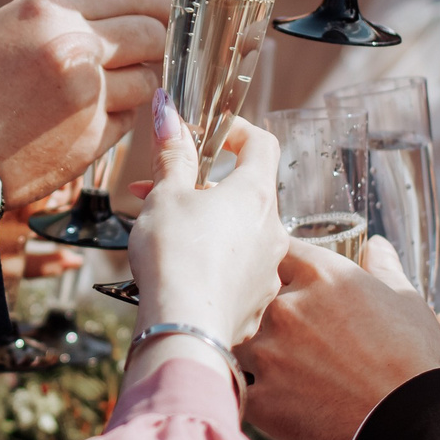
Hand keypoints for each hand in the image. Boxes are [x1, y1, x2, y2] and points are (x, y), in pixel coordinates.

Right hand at [0, 0, 169, 206]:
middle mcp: (75, 47)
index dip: (155, 1)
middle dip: (157, 41)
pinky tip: (92, 117)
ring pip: (147, 79)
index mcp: (49, 11)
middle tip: (154, 48)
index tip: (164, 10)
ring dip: (140, 81)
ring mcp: (88, 95)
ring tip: (117, 86)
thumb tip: (116, 18)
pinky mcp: (92, 138)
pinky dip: (119, 116)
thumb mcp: (7, 27)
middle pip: (149, 34)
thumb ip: (62, 18)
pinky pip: (129, 118)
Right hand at [125, 98, 287, 347]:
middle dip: (206, 186)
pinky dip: (215, 261)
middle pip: (247, 192)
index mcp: (255, 195)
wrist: (184, 328)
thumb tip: (168, 111)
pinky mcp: (258, 301)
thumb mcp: (166, 195)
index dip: (237, 131)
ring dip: (209, 224)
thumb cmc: (176, 255)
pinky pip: (239, 270)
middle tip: (167, 191)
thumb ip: (172, 153)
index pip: (262, 144)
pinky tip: (184, 271)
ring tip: (168, 234)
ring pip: (242, 233)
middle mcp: (273, 230)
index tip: (210, 135)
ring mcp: (269, 268)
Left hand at [236, 235, 439, 439]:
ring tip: (298, 376)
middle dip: (274, 317)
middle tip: (305, 342)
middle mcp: (286, 308)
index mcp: (320, 275)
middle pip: (257, 301)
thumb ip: (382, 269)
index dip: (284, 270)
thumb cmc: (418, 361)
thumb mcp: (406, 302)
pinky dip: (261, 396)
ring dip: (263, 356)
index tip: (290, 283)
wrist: (417, 424)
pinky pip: (245, 390)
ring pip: (245, 345)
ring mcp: (269, 355)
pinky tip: (287, 404)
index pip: (279, 254)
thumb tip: (376, 246)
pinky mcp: (262, 400)